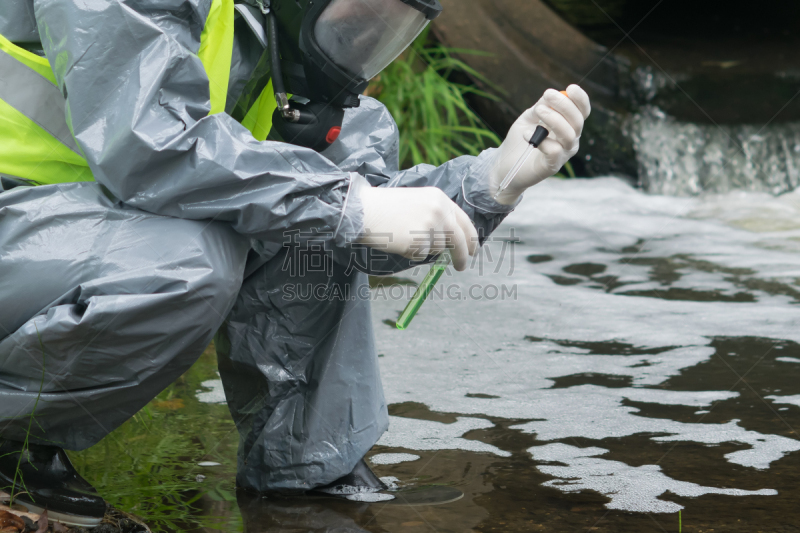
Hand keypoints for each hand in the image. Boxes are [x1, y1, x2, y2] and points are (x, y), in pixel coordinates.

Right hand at [357, 185, 478, 270]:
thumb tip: (450, 240)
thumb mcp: (417, 202)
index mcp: (440, 198)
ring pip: (437, 248)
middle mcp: (439, 211)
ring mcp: (430, 226)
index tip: (473, 250)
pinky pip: (422, 255)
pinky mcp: (420, 241)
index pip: (464, 221)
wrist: (364, 210)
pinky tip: (399, 240)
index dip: (470, 238)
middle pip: (459, 239)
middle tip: (462, 266)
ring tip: (404, 235)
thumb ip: (436, 215)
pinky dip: (412, 253)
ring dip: (424, 248)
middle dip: (463, 255)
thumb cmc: (386, 208)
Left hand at [490, 85, 590, 204]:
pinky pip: (555, 151)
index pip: (582, 112)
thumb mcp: (529, 118)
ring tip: (538, 111)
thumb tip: (550, 96)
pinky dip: (542, 140)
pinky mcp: (552, 166)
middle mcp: (570, 140)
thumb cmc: (519, 140)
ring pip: (569, 135)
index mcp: (568, 126)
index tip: (570, 87)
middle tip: (547, 94)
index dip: (580, 99)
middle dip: (564, 105)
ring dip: (554, 119)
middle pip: (578, 121)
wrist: (505, 165)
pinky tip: (526, 134)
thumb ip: (540, 106)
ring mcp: (563, 154)